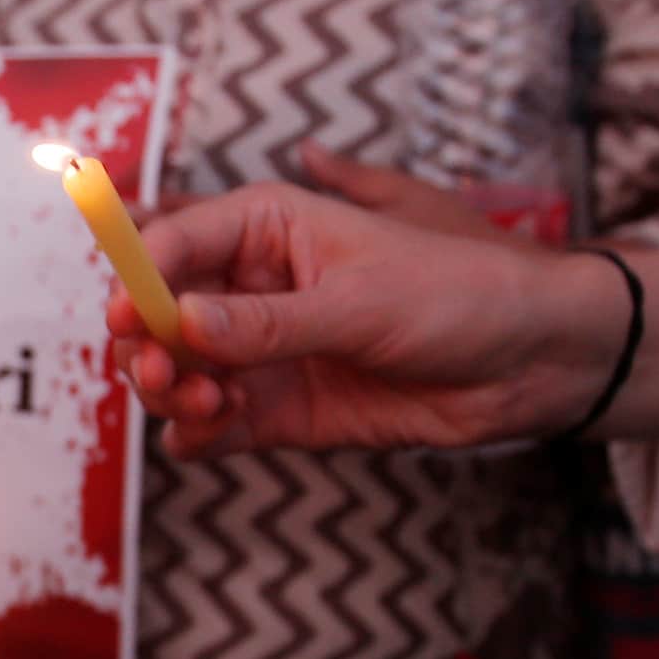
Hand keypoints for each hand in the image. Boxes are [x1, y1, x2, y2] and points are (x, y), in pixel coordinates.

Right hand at [116, 151, 624, 455]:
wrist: (530, 361)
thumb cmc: (459, 296)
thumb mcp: (361, 303)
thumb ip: (267, 323)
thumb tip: (181, 325)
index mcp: (269, 226)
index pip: (175, 243)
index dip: (140, 278)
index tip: (129, 319)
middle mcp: (254, 286)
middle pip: (161, 316)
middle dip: (150, 346)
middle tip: (168, 376)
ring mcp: (265, 350)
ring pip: (179, 372)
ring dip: (173, 391)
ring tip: (208, 402)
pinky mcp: (280, 409)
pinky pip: (212, 424)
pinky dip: (197, 432)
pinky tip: (210, 430)